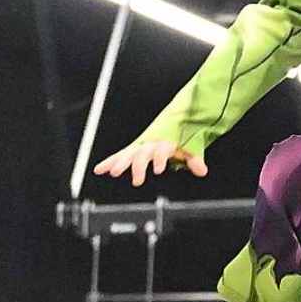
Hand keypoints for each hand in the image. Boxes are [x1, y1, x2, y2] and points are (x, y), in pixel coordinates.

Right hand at [93, 140, 208, 186]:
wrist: (171, 121)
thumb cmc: (178, 137)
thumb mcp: (189, 148)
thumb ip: (194, 159)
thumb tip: (202, 170)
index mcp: (164, 143)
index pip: (161, 151)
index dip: (160, 159)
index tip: (159, 169)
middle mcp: (150, 144)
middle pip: (142, 155)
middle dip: (138, 166)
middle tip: (136, 179)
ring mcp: (140, 146)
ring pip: (128, 155)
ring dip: (120, 163)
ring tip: (114, 172)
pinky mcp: (132, 150)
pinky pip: (119, 156)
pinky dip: (109, 162)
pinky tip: (99, 169)